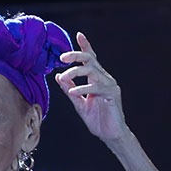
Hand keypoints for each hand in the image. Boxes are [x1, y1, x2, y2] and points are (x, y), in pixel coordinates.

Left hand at [55, 31, 130, 145]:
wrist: (110, 135)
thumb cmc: (97, 119)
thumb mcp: (78, 103)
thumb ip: (69, 89)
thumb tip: (58, 77)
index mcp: (96, 78)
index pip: (90, 59)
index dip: (85, 46)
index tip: (78, 35)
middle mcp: (104, 78)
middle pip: (90, 59)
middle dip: (76, 55)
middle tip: (62, 57)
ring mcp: (109, 85)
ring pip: (92, 70)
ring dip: (76, 71)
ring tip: (64, 76)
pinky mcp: (112, 94)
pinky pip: (96, 87)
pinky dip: (83, 88)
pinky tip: (73, 91)